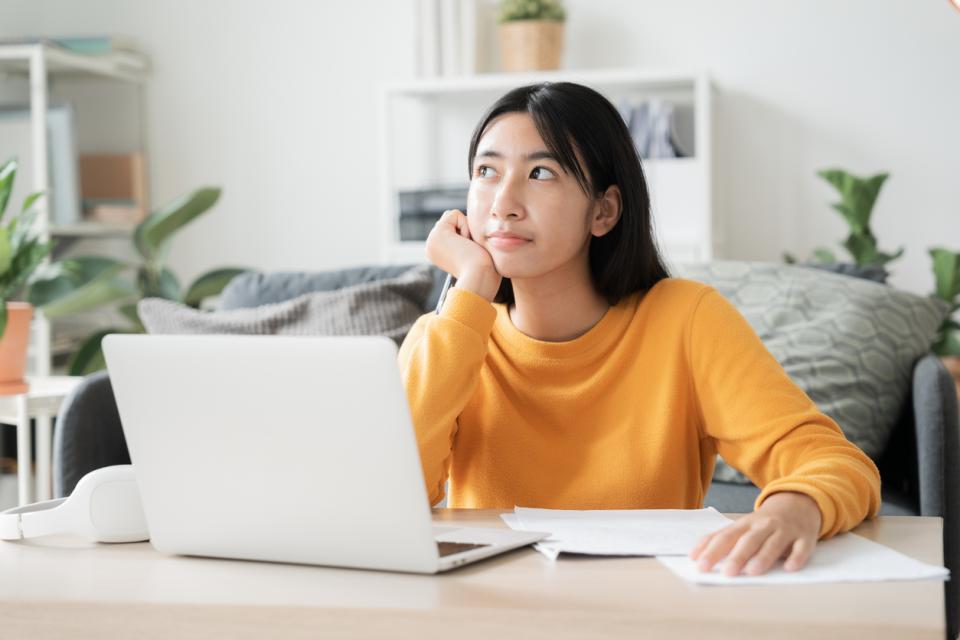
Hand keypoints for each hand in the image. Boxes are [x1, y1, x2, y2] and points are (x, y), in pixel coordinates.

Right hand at [425, 209, 501, 300]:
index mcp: (438, 252)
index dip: (467, 234)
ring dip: (466, 229)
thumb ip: (468, 240)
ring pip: (453, 217)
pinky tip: (466, 243)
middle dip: (466, 230)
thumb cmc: (484, 270)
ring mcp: (431, 240)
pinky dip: (465, 225)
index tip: (470, 253)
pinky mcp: (437, 234)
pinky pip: (454, 214)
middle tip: (469, 251)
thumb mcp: (474, 253)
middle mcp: (431, 246)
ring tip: (467, 248)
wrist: (480, 278)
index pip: (453, 227)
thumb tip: (469, 230)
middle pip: (453, 220)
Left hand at [688, 491, 821, 575]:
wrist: (798, 503)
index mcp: (745, 524)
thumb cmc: (764, 522)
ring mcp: (785, 530)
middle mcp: (763, 525)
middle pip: (748, 540)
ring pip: (773, 543)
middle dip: (737, 556)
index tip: (700, 565)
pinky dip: (796, 557)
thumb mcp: (743, 526)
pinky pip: (801, 547)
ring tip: (752, 571)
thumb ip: (724, 539)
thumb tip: (697, 556)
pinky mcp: (805, 537)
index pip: (725, 536)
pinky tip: (790, 567)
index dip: (712, 550)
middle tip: (727, 573)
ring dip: (763, 557)